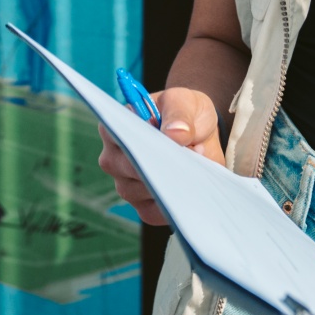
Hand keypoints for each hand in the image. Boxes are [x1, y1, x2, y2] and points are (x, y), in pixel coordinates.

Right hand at [96, 87, 223, 226]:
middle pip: (131, 170)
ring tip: (194, 168)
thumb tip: (176, 134)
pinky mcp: (142, 205)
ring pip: (142, 193)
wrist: (200, 134)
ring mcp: (126, 184)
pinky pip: (153, 212)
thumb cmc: (185, 113)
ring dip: (172, 184)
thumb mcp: (185, 102)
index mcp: (117, 126)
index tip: (169, 143)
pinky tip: (190, 191)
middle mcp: (114, 158)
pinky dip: (174, 204)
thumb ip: (180, 114)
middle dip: (164, 165)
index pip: (121, 138)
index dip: (144, 143)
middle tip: (192, 156)